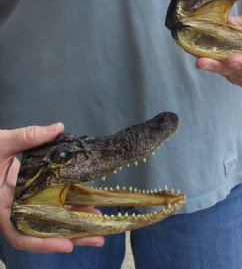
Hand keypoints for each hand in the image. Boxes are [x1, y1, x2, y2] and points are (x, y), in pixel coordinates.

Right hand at [0, 124, 104, 252]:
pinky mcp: (37, 193)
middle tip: (98, 239)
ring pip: (53, 219)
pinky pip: (55, 204)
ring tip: (100, 223)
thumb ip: (27, 137)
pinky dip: (71, 206)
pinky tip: (89, 205)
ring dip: (76, 223)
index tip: (66, 244)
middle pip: (44, 231)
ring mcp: (28, 202)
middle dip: (71, 237)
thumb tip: (57, 128)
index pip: (20, 233)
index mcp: (2, 206)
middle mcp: (16, 208)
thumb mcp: (2, 144)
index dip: (42, 243)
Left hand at [196, 14, 241, 87]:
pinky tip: (202, 54)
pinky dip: (214, 62)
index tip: (232, 59)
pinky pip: (224, 70)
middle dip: (218, 67)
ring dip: (212, 65)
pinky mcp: (236, 75)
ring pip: (227, 73)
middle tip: (201, 62)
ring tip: (199, 56)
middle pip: (236, 74)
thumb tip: (226, 22)